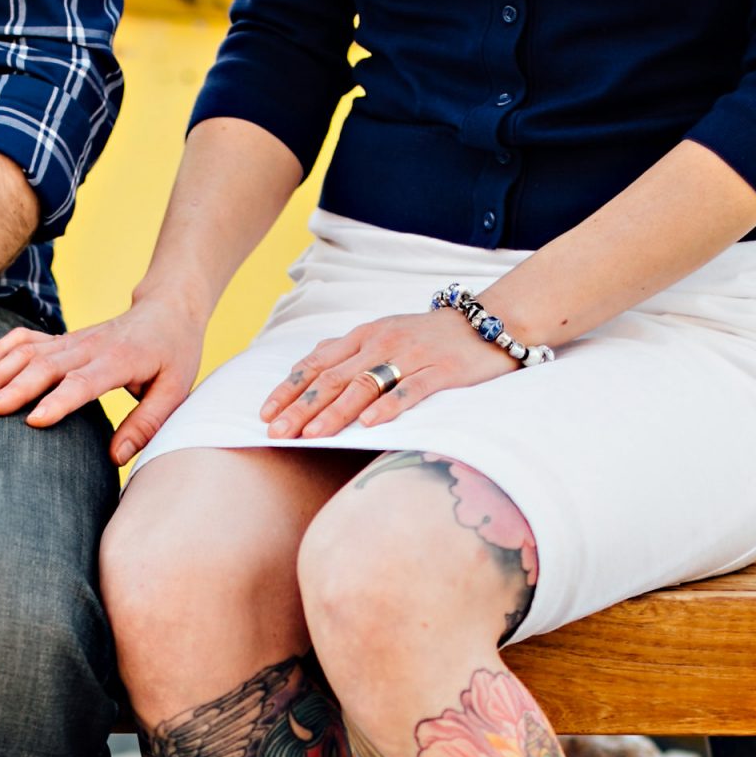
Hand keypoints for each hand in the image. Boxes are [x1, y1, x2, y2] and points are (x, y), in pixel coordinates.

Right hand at [0, 291, 205, 464]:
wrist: (166, 312)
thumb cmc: (173, 356)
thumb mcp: (175, 392)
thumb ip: (146, 425)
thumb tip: (115, 458)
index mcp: (120, 361)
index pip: (83, 382)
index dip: (58, 400)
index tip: (32, 420)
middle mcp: (91, 346)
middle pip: (46, 366)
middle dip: (12, 387)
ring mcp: (73, 339)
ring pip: (30, 351)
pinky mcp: (63, 338)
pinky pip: (27, 338)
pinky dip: (1, 348)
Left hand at [260, 310, 520, 441]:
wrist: (490, 322)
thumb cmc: (430, 336)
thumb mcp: (383, 334)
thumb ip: (347, 351)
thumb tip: (308, 366)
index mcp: (364, 335)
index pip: (317, 363)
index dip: (289, 389)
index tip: (265, 414)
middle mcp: (382, 343)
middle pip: (334, 378)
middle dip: (302, 407)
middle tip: (277, 432)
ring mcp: (412, 356)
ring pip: (365, 385)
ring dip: (335, 412)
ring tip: (312, 434)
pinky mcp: (441, 371)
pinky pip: (411, 391)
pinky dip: (388, 407)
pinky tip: (369, 425)